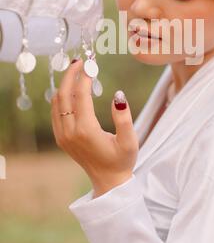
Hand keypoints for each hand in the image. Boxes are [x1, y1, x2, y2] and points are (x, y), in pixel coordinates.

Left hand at [50, 58, 138, 196]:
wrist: (108, 181)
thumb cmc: (122, 160)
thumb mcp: (130, 140)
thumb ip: (124, 117)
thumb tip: (118, 94)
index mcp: (86, 130)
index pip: (81, 95)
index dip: (85, 77)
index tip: (92, 63)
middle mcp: (70, 132)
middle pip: (63, 95)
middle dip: (70, 75)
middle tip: (80, 61)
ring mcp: (63, 135)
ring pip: (57, 102)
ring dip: (65, 84)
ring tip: (77, 70)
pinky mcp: (61, 137)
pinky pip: (56, 111)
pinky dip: (61, 96)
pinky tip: (72, 88)